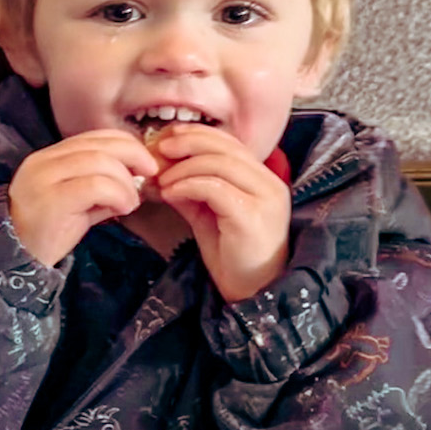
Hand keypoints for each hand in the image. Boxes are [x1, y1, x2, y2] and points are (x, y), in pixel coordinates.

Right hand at [8, 129, 158, 267]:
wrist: (18, 261)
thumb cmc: (48, 233)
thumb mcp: (77, 203)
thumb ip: (101, 185)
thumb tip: (137, 175)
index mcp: (48, 158)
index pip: (93, 137)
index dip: (125, 144)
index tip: (145, 163)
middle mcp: (43, 162)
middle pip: (99, 144)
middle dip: (133, 155)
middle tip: (150, 174)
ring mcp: (44, 179)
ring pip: (99, 162)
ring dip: (126, 182)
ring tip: (131, 202)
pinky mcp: (52, 200)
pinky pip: (95, 185)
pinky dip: (118, 194)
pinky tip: (123, 209)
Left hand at [150, 123, 291, 300]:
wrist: (252, 294)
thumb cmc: (233, 258)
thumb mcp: (208, 217)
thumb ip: (192, 192)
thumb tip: (164, 173)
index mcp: (263, 180)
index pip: (231, 143)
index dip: (198, 135)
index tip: (169, 138)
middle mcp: (270, 184)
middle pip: (226, 147)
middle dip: (188, 143)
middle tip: (160, 150)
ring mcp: (265, 199)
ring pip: (220, 164)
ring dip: (183, 168)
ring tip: (162, 180)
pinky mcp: (253, 216)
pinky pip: (216, 187)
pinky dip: (188, 185)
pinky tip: (170, 193)